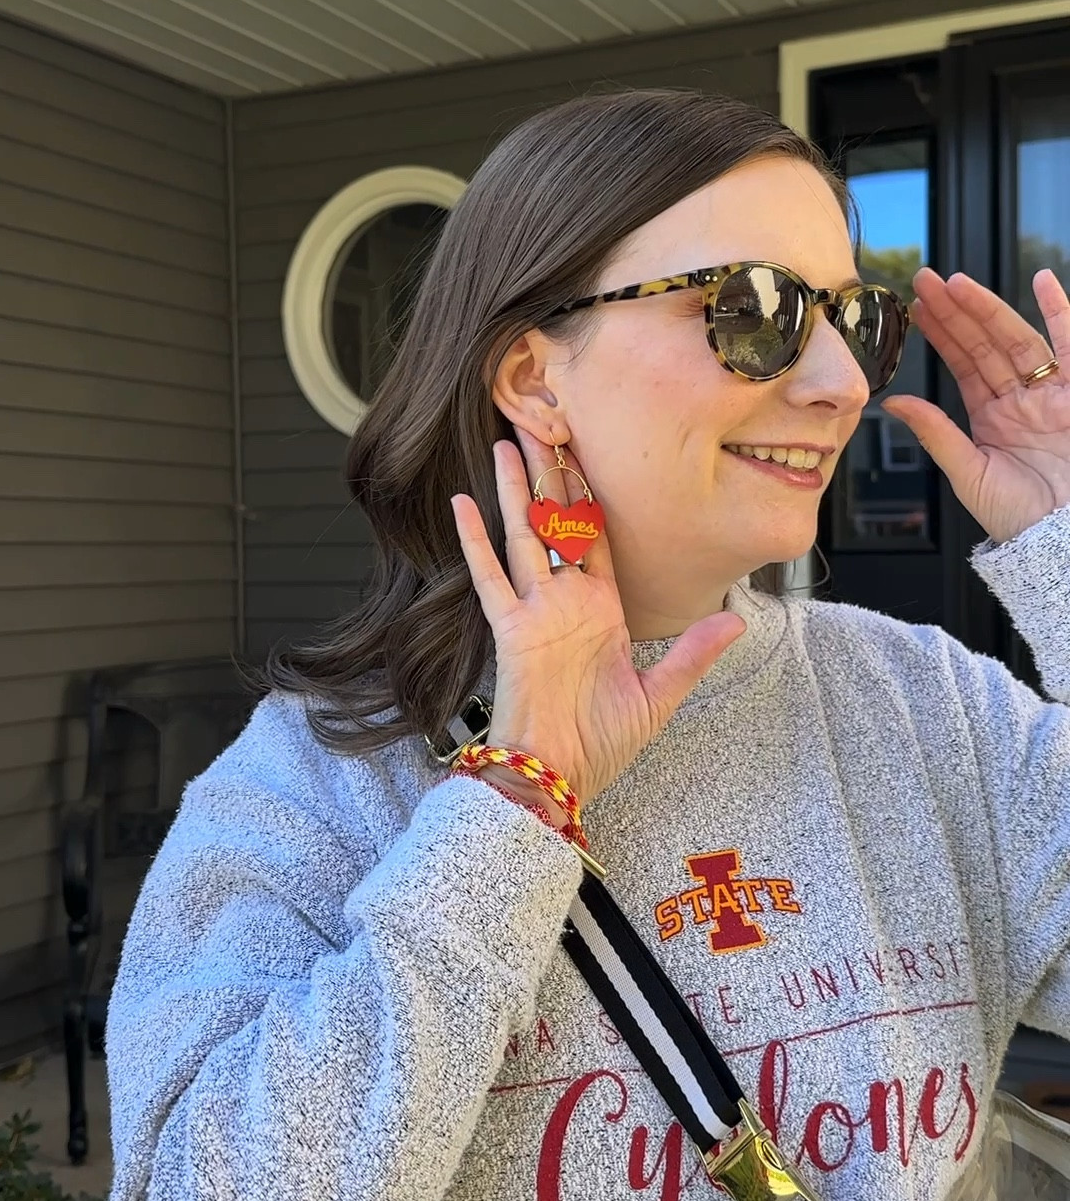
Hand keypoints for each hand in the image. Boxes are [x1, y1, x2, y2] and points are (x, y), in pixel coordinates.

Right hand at [450, 431, 744, 806]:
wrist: (557, 777)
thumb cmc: (600, 744)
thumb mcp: (658, 695)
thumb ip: (692, 653)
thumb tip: (736, 618)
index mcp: (601, 611)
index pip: (599, 538)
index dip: (594, 494)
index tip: (589, 452)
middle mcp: (566, 602)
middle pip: (559, 523)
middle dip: (554, 475)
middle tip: (547, 423)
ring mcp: (536, 611)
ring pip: (524, 535)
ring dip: (518, 490)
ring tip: (510, 441)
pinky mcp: (510, 629)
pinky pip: (490, 577)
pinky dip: (474, 540)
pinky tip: (463, 502)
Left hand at [882, 266, 1069, 543]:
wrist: (1058, 539)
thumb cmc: (1018, 517)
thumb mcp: (968, 473)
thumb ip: (936, 433)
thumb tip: (896, 403)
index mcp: (993, 417)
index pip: (963, 364)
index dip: (941, 334)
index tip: (917, 307)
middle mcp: (1021, 399)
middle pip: (985, 344)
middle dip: (956, 312)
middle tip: (926, 280)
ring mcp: (1051, 394)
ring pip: (1017, 339)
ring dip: (989, 308)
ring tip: (959, 283)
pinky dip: (1061, 313)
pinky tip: (1045, 282)